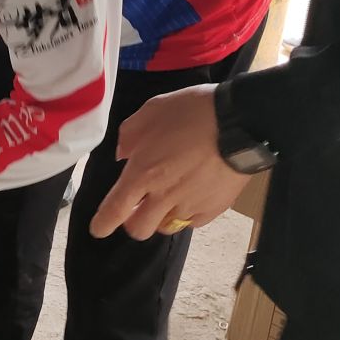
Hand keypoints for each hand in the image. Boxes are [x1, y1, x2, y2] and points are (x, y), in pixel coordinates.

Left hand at [90, 84, 251, 240]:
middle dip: (133, 222)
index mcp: (142, 173)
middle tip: (137, 207)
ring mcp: (190, 206)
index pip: (115, 210)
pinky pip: (192, 222)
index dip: (103, 224)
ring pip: (166, 227)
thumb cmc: (192, 112)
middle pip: (139, 229)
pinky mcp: (213, 210)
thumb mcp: (151, 110)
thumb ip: (130, 135)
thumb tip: (123, 155)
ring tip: (166, 199)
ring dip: (159, 218)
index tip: (98, 229)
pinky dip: (186, 213)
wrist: (240, 123)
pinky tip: (190, 196)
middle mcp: (163, 196)